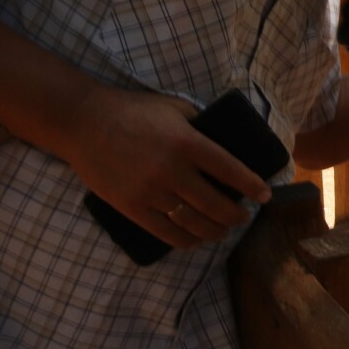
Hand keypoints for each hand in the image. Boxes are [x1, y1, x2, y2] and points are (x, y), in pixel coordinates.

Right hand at [60, 86, 272, 250]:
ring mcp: (150, 192)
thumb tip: (226, 143)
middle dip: (236, 216)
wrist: (84, 123)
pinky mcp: (131, 207)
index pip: (229, 170)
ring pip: (192, 223)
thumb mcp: (175, 108)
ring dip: (215, 231)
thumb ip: (200, 126)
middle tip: (245, 217)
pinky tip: (196, 240)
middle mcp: (171, 170)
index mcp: (186, 142)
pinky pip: (165, 232)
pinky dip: (186, 240)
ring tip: (224, 230)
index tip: (265, 195)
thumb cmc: (134, 111)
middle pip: (214, 204)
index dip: (251, 186)